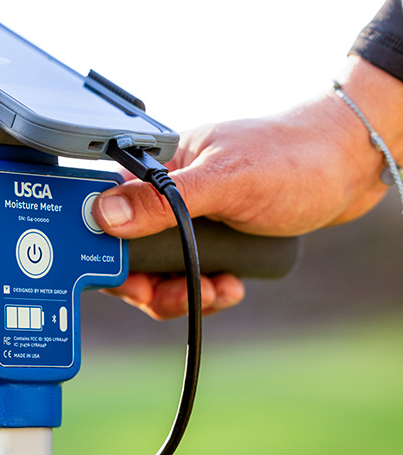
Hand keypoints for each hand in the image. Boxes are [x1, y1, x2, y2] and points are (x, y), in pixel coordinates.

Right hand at [94, 56, 402, 318]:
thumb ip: (164, 200)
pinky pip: (187, 272)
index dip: (107, 250)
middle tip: (182, 294)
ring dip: (181, 291)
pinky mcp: (210, 236)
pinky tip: (230, 284)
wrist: (350, 167)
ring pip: (158, 268)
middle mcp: (166, 192)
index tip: (130, 280)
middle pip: (129, 249)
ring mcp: (188, 216)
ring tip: (217, 289)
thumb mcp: (227, 182)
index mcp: (158, 166)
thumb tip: (105, 214)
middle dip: (151, 282)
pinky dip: (203, 288)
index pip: (107, 210)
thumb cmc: (294, 159)